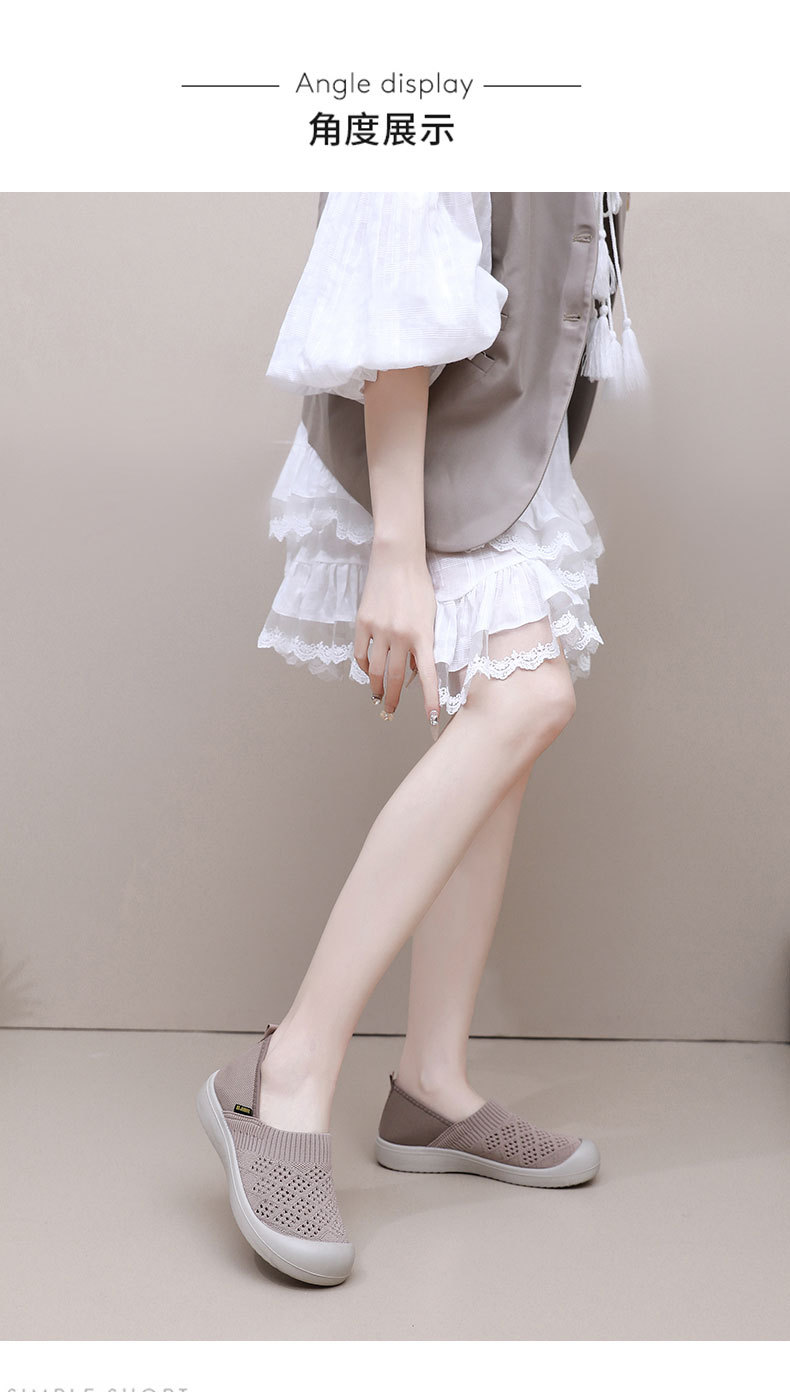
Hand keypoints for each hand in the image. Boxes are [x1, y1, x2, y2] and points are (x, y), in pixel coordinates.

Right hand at [354, 538, 440, 728]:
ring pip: (374, 670)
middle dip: (392, 699)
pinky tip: (367, 672)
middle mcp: (400, 636)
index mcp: (422, 635)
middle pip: (393, 678)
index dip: (430, 698)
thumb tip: (413, 669)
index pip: (428, 674)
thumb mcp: (430, 616)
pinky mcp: (362, 622)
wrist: (397, 560)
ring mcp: (379, 630)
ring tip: (377, 697)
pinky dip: (363, 667)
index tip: (432, 717)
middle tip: (390, 712)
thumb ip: (424, 643)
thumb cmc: (419, 586)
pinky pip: (360, 654)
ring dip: (375, 688)